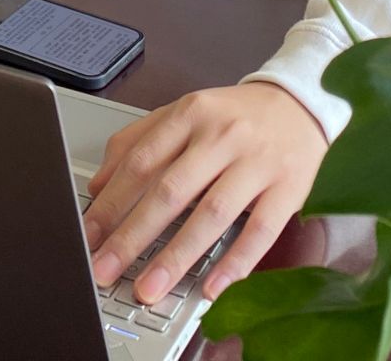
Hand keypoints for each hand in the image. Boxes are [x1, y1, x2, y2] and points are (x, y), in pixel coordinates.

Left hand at [81, 81, 325, 309]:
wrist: (301, 103)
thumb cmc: (236, 116)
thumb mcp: (185, 113)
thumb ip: (138, 140)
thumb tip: (98, 183)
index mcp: (191, 114)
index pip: (141, 161)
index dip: (111, 202)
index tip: (89, 236)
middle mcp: (222, 135)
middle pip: (170, 190)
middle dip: (133, 236)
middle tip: (107, 270)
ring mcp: (257, 162)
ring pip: (211, 213)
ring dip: (177, 256)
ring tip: (150, 288)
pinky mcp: (288, 188)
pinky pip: (259, 231)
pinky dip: (235, 263)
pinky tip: (212, 288)